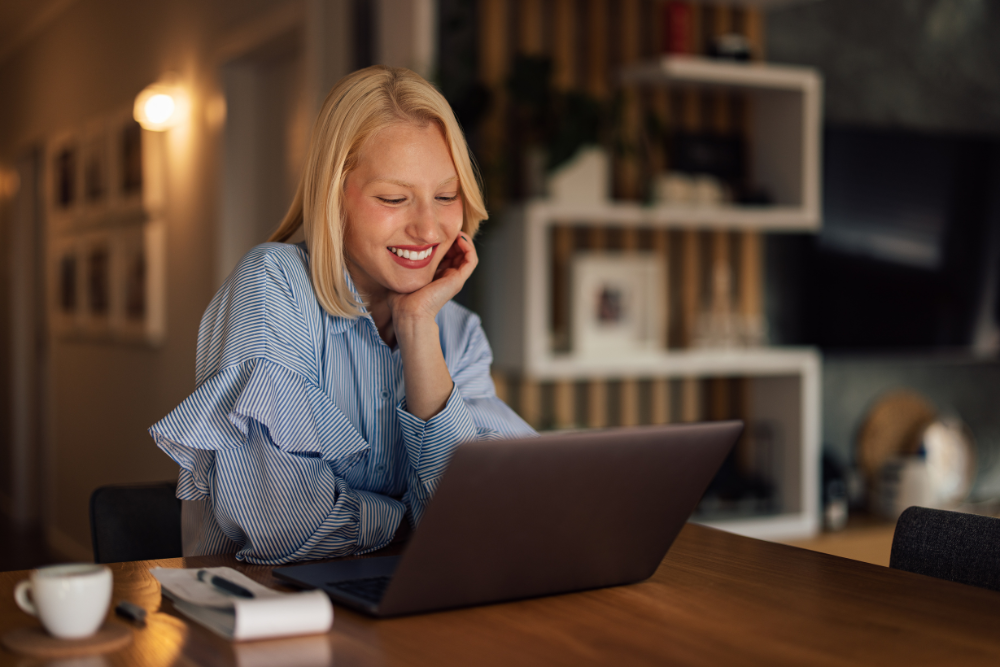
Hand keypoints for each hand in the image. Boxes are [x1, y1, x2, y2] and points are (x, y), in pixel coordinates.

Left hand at [388, 232, 476, 420]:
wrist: (408, 313)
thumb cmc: (401, 300)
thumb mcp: (401, 277)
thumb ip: (401, 266)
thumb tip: (390, 255)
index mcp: (435, 277)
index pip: (444, 255)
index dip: (442, 242)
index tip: (433, 232)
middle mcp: (447, 278)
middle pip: (456, 253)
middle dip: (452, 238)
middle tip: (444, 228)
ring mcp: (454, 279)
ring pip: (466, 255)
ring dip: (462, 240)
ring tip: (454, 231)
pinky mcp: (458, 280)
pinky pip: (471, 259)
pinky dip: (468, 246)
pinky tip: (459, 238)